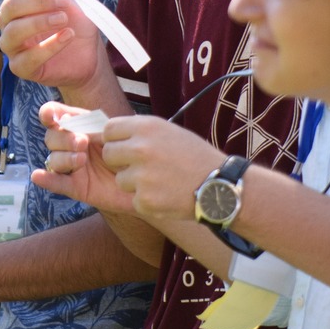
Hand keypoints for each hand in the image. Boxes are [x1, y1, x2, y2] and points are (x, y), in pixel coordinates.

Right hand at [0, 0, 111, 92]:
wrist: (88, 54)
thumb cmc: (77, 22)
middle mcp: (9, 21)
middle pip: (11, 5)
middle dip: (40, 2)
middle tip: (65, 3)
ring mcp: (12, 45)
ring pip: (12, 31)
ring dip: (40, 22)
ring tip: (64, 20)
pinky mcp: (21, 67)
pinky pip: (26, 58)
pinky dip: (48, 47)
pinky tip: (67, 36)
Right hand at [34, 102, 133, 212]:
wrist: (150, 179)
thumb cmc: (135, 151)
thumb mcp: (117, 133)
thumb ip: (95, 126)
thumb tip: (69, 120)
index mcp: (80, 127)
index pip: (55, 116)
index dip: (49, 114)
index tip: (51, 116)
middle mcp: (72, 145)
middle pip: (52, 138)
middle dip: (63, 138)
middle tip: (82, 142)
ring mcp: (73, 167)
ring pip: (54, 159)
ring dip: (63, 157)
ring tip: (81, 160)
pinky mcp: (76, 187)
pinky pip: (57, 183)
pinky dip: (47, 179)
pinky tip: (38, 176)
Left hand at [99, 116, 225, 222]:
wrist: (221, 186)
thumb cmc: (195, 157)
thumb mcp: (169, 132)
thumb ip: (140, 132)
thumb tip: (108, 133)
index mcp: (147, 127)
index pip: (109, 130)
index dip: (114, 140)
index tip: (123, 147)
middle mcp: (141, 149)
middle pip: (108, 155)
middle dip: (120, 162)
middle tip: (142, 167)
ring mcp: (142, 176)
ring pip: (120, 180)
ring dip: (134, 183)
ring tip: (160, 182)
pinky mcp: (145, 200)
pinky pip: (134, 199)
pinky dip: (147, 201)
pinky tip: (167, 196)